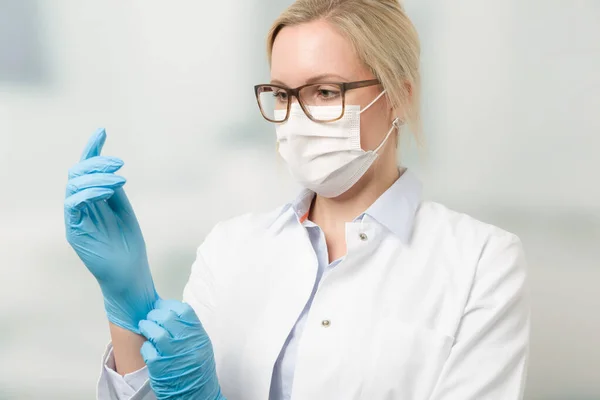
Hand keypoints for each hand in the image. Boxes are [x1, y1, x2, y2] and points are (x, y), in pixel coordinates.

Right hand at [64, 128, 157, 332]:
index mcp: (92, 201)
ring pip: (74, 186)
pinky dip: (89, 192)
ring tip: (119, 178)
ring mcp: (75, 220)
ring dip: (97, 177)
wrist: (130, 275)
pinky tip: (107, 191)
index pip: (86, 170)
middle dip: (97, 162)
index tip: (102, 131)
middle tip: (119, 164)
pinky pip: (74, 204)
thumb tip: (110, 169)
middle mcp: (80, 208)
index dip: (92, 149)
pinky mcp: (75, 232)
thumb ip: (113, 190)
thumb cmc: (128, 246)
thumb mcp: (123, 211)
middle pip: (77, 174)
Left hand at [139, 300, 224, 399]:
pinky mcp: (160, 367)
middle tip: (151, 317)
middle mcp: (186, 343)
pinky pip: (148, 350)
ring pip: (155, 332)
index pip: (184, 310)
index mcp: (198, 335)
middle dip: (155, 314)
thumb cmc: (199, 369)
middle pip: (167, 318)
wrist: (198, 394)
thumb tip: (174, 312)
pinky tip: (148, 347)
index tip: (163, 306)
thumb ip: (190, 328)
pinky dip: (145, 346)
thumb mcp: (202, 345)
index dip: (170, 305)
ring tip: (144, 326)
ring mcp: (172, 355)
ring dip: (146, 326)